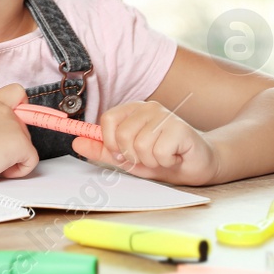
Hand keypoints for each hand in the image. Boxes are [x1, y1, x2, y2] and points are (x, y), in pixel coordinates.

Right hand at [0, 83, 39, 181]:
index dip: (21, 106)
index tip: (14, 120)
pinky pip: (30, 160)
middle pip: (22, 126)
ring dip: (13, 154)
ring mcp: (15, 126)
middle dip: (12, 140)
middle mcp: (5, 111)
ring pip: (26, 143)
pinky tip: (1, 169)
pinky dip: (19, 169)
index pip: (16, 93)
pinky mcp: (20, 144)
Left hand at [86, 100, 219, 184]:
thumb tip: (76, 143)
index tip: (121, 154)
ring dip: (150, 161)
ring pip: (140, 146)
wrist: (198, 164)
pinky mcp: (180, 128)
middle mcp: (148, 108)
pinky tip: (174, 157)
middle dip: (133, 156)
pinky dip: (164, 162)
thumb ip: (102, 150)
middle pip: (122, 135)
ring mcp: (165, 116)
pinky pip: (158, 153)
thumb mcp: (127, 158)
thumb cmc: (162, 159)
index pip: (107, 120)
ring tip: (162, 157)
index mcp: (132, 111)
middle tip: (148, 158)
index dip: (110, 142)